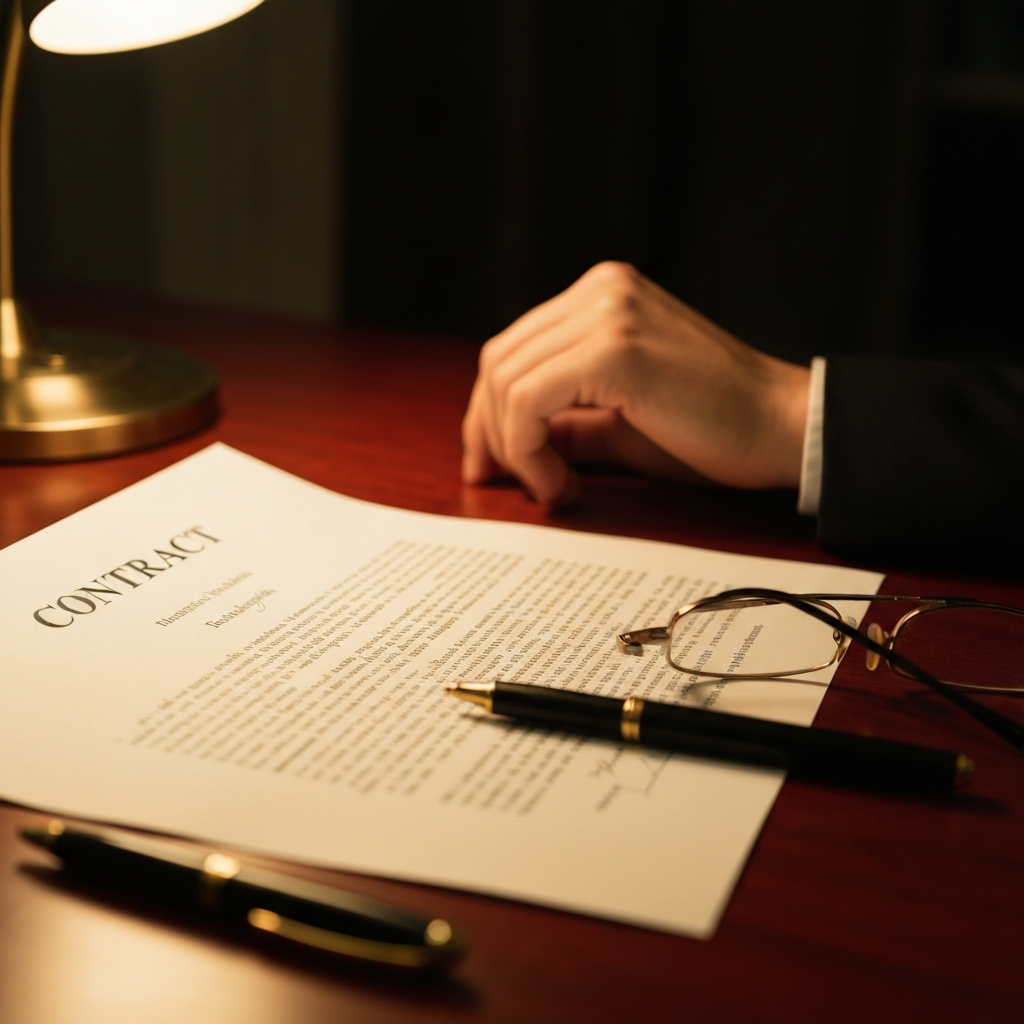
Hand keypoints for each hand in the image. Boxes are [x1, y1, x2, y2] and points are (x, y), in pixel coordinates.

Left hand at [462, 262, 810, 503]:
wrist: (782, 430)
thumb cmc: (710, 432)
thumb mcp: (618, 422)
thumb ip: (563, 422)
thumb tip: (502, 444)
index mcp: (601, 296)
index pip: (512, 348)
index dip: (487, 412)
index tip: (489, 464)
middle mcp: (600, 291)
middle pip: (498, 361)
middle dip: (488, 431)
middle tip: (502, 483)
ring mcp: (608, 311)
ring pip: (506, 382)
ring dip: (514, 449)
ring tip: (554, 488)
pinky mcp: (616, 348)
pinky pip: (528, 401)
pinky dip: (528, 452)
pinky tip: (562, 485)